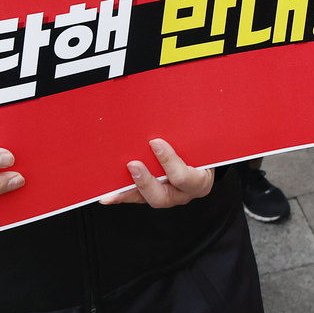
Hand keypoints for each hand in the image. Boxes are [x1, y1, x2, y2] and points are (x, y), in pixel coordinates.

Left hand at [99, 139, 214, 208]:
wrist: (206, 162)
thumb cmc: (202, 150)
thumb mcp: (201, 144)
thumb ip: (189, 137)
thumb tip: (168, 113)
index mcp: (199, 181)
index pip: (183, 176)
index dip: (169, 161)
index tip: (155, 143)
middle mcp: (183, 194)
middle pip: (162, 197)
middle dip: (145, 181)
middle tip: (132, 164)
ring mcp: (168, 197)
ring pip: (147, 199)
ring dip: (128, 192)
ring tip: (111, 190)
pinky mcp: (154, 196)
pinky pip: (137, 198)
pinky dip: (122, 196)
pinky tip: (108, 195)